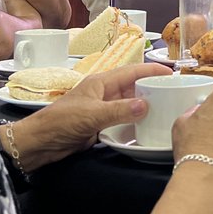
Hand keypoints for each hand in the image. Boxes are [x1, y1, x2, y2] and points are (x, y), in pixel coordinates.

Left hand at [11, 63, 171, 169]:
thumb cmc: (61, 122)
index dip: (152, 70)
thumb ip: (119, 110)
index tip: (171, 72)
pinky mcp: (100, 126)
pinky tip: (147, 128)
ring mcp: (102, 110)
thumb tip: (146, 105)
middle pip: (133, 87)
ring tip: (166, 109)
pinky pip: (123, 121)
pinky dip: (135, 123)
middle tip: (174, 93)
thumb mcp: (92, 115)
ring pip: (129, 105)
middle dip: (152, 88)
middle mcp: (103, 93)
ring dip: (145, 107)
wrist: (38, 143)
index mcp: (101, 82)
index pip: (132, 71)